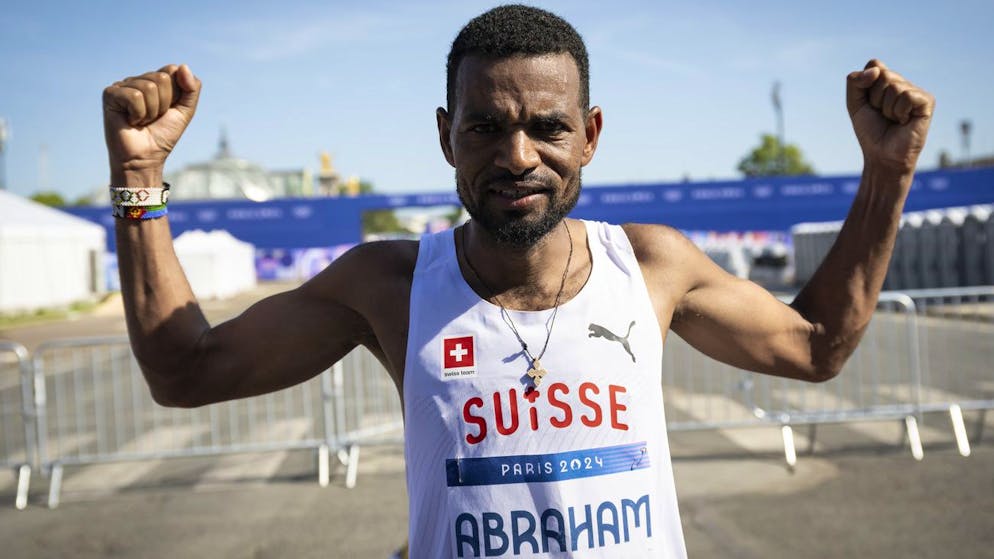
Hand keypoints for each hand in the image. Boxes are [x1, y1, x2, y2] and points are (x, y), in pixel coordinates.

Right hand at [103, 64, 200, 185]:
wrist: (145, 158)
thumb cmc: (163, 136)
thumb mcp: (185, 111)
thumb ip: (191, 89)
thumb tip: (182, 66)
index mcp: (155, 81)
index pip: (173, 70)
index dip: (176, 94)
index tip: (169, 110)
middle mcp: (138, 80)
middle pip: (162, 78)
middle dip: (165, 104)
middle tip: (154, 118)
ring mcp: (123, 86)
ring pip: (149, 87)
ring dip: (152, 111)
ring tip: (142, 121)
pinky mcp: (110, 94)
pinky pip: (134, 96)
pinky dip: (139, 114)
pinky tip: (131, 121)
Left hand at [846, 59, 933, 175]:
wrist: (882, 156)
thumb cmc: (871, 132)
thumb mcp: (855, 104)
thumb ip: (855, 82)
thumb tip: (876, 69)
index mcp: (888, 81)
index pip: (874, 64)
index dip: (865, 85)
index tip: (869, 104)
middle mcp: (904, 83)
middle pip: (883, 74)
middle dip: (875, 99)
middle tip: (882, 115)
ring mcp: (916, 92)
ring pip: (894, 86)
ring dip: (887, 108)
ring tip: (893, 120)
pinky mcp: (927, 101)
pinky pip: (907, 96)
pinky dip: (899, 112)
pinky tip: (904, 122)